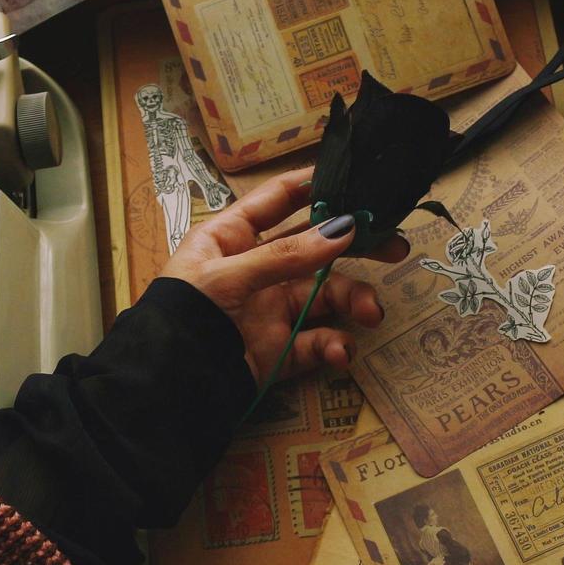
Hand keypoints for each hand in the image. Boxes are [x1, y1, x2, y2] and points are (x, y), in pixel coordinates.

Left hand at [160, 166, 409, 381]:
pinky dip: (335, 345)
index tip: (359, 178)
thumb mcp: (229, 274)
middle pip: (315, 245)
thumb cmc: (184, 315)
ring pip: (326, 294)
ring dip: (354, 300)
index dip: (316, 184)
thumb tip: (343, 229)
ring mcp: (271, 307)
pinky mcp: (281, 347)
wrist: (167, 386)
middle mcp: (256, 266)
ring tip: (373, 313)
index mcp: (232, 236)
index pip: (280, 198)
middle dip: (355, 244)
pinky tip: (341, 352)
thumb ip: (286, 254)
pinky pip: (319, 340)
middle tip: (395, 247)